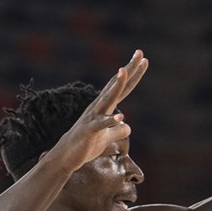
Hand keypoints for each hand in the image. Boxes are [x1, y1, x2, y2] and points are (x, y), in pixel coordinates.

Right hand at [52, 50, 149, 172]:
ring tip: (124, 72)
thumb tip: (127, 126)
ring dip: (115, 86)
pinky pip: (100, 124)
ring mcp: (93, 117)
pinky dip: (109, 121)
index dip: (133, 74)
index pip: (122, 88)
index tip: (144, 59)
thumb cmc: (86, 144)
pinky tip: (120, 117)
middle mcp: (99, 107)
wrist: (67, 156)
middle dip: (128, 70)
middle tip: (139, 53)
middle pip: (116, 86)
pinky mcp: (89, 131)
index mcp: (105, 107)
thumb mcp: (107, 137)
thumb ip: (117, 130)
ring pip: (106, 99)